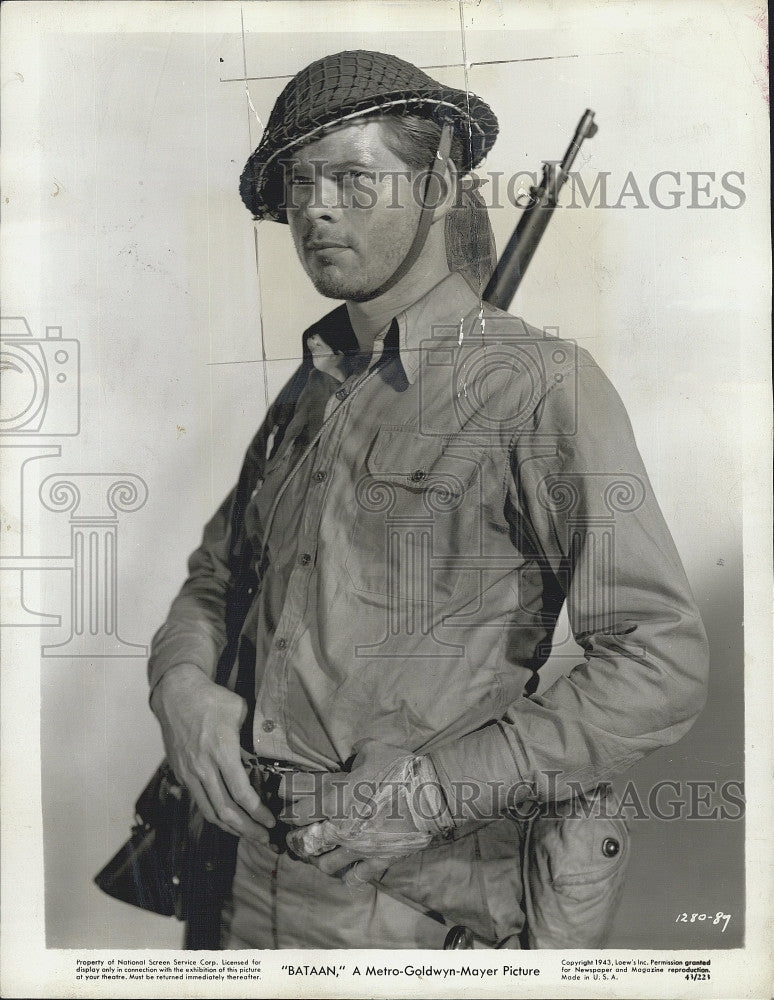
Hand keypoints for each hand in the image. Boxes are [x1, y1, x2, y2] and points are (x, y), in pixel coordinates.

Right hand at [150, 664, 274, 843]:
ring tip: (248, 835)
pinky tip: (228, 817)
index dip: (257, 812)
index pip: (241, 793)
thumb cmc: (211, 699)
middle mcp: (203, 767)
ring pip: (209, 811)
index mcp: (221, 751)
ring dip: (230, 828)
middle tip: (265, 839)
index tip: (272, 822)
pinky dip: (215, 813)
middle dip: (247, 829)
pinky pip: (199, 800)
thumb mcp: (240, 710)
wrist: (176, 694)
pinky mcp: (181, 773)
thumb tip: (273, 747)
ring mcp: (189, 772)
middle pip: (225, 810)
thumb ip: (254, 732)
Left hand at [278, 740, 452, 886]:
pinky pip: (355, 877)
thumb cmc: (399, 770)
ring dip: (320, 861)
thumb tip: (353, 752)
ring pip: (327, 864)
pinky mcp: (377, 861)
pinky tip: (345, 873)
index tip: (284, 811)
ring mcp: (359, 848)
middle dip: (297, 841)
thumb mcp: (374, 750)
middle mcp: (341, 828)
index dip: (288, 810)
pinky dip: (347, 876)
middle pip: (306, 842)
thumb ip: (358, 752)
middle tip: (294, 839)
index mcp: (336, 800)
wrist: (430, 795)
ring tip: (318, 858)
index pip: (300, 810)